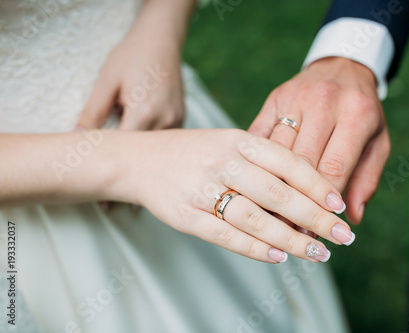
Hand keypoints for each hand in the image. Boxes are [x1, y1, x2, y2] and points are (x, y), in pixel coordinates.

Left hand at [75, 0, 195, 209]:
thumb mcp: (107, 81)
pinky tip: (151, 168)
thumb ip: (93, 113)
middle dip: (133, 185)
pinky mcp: (182, 119)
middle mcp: (166, 121)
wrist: (162, 40)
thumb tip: (80, 141)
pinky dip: (159, 158)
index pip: (129, 157)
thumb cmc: (133, 56)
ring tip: (134, 194)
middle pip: (148, 163)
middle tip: (117, 208)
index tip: (107, 204)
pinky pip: (170, 145)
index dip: (116, 181)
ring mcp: (178, 121)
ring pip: (161, 157)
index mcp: (145, 112)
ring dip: (148, 174)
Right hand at [107, 129, 355, 262]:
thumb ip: (264, 164)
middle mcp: (222, 162)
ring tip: (317, 253)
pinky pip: (225, 236)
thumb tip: (307, 195)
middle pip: (277, 193)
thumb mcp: (229, 143)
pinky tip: (279, 256)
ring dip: (290, 239)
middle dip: (315, 217)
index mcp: (238, 141)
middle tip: (342, 236)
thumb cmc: (196, 153)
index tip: (339, 205)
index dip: (317, 185)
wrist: (141, 160)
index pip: (287, 162)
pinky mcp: (185, 215)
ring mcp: (202, 189)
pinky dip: (255, 248)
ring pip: (255, 218)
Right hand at [249, 57, 390, 223]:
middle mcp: (322, 103)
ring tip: (270, 219)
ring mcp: (293, 99)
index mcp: (356, 114)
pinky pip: (259, 137)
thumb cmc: (363, 112)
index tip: (317, 233)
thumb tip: (352, 219)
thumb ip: (367, 179)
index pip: (334, 167)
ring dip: (271, 188)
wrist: (342, 66)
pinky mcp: (272, 101)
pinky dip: (256, 165)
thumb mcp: (377, 143)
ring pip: (275, 153)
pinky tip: (253, 189)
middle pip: (301, 162)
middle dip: (295, 202)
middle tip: (290, 233)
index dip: (323, 205)